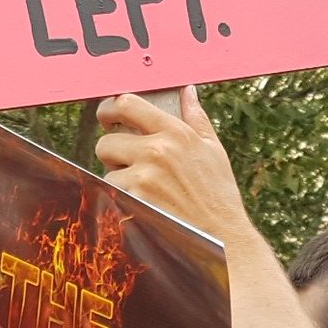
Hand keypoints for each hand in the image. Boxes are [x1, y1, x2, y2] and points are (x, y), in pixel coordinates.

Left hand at [95, 87, 253, 247]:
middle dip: (111, 154)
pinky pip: (110, 194)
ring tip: (145, 192)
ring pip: (106, 172)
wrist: (222, 236)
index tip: (107, 118)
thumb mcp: (213, 150)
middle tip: (128, 166)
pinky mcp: (133, 201)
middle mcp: (157, 151)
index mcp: (176, 132)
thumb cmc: (218, 194)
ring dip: (117, 182)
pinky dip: (120, 200)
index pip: (128, 104)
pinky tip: (143, 206)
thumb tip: (187, 91)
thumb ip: (196, 118)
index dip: (109, 109)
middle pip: (106, 142)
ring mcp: (143, 177)